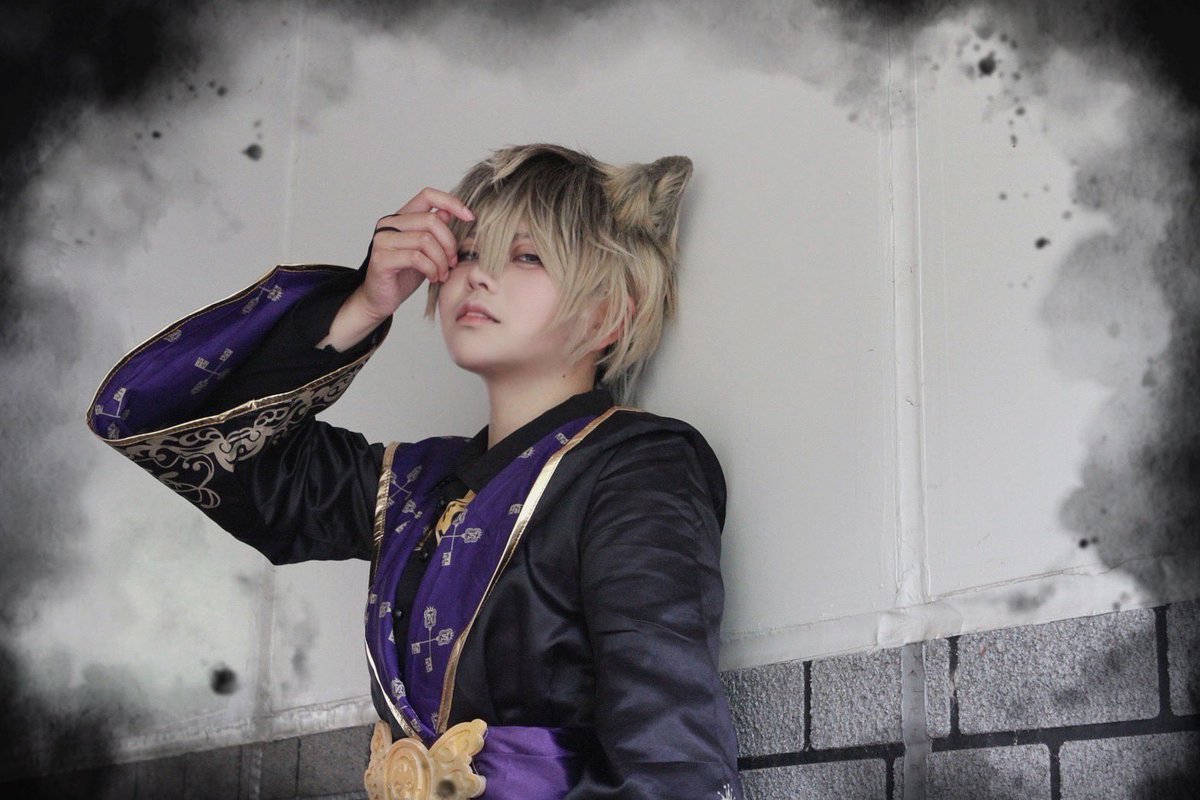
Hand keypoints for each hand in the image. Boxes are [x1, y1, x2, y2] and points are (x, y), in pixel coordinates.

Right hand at [319, 189, 473, 351]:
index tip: (470, 217)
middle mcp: (389, 224)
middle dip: (449, 243)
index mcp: (401, 218)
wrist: (379, 300)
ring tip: (442, 274)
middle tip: (452, 262)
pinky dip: (431, 269)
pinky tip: (433, 278)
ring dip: (441, 260)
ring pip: (425, 240)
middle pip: (431, 220)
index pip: (427, 195)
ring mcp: (383, 239)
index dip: (451, 202)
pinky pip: (416, 257)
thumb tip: (448, 213)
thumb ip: (434, 232)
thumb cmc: (403, 275)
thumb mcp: (425, 251)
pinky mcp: (381, 258)